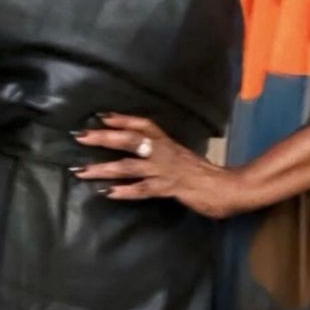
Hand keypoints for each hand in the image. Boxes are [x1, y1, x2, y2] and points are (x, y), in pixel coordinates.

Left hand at [70, 112, 244, 219]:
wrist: (229, 187)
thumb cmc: (205, 175)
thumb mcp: (181, 158)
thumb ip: (163, 154)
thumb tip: (143, 153)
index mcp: (168, 143)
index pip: (143, 124)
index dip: (122, 119)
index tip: (101, 116)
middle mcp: (164, 152)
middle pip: (130, 140)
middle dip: (104, 138)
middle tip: (80, 136)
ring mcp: (166, 170)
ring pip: (130, 166)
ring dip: (103, 168)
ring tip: (82, 171)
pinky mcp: (170, 188)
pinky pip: (143, 189)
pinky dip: (124, 190)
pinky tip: (108, 193)